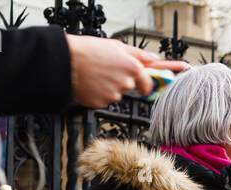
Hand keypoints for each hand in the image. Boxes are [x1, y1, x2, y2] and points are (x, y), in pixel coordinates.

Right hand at [66, 35, 187, 107]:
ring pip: (119, 93)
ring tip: (96, 74)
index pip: (151, 79)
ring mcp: (115, 94)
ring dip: (111, 86)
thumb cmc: (88, 51)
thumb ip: (137, 54)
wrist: (64, 62)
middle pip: (133, 87)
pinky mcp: (103, 103)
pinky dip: (100, 93)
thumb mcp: (116, 46)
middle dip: (126, 82)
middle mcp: (127, 82)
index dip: (157, 81)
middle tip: (111, 72)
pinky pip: (106, 100)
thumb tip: (153, 58)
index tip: (166, 81)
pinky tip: (91, 83)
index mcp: (133, 66)